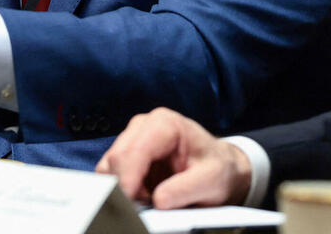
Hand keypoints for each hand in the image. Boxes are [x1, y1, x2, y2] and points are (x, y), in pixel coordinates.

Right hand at [95, 107, 252, 208]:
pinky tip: (144, 193)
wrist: (221, 167)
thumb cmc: (217, 168)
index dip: (128, 179)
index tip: (131, 204)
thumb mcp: (212, 180)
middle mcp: (143, 125)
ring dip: (123, 186)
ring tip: (148, 199)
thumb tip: (158, 201)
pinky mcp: (128, 153)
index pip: (133, 151)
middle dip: (125, 185)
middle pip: (116, 158)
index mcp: (164, 124)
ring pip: (109, 165)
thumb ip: (185, 189)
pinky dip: (124, 187)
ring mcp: (133, 138)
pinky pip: (113, 172)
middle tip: (143, 206)